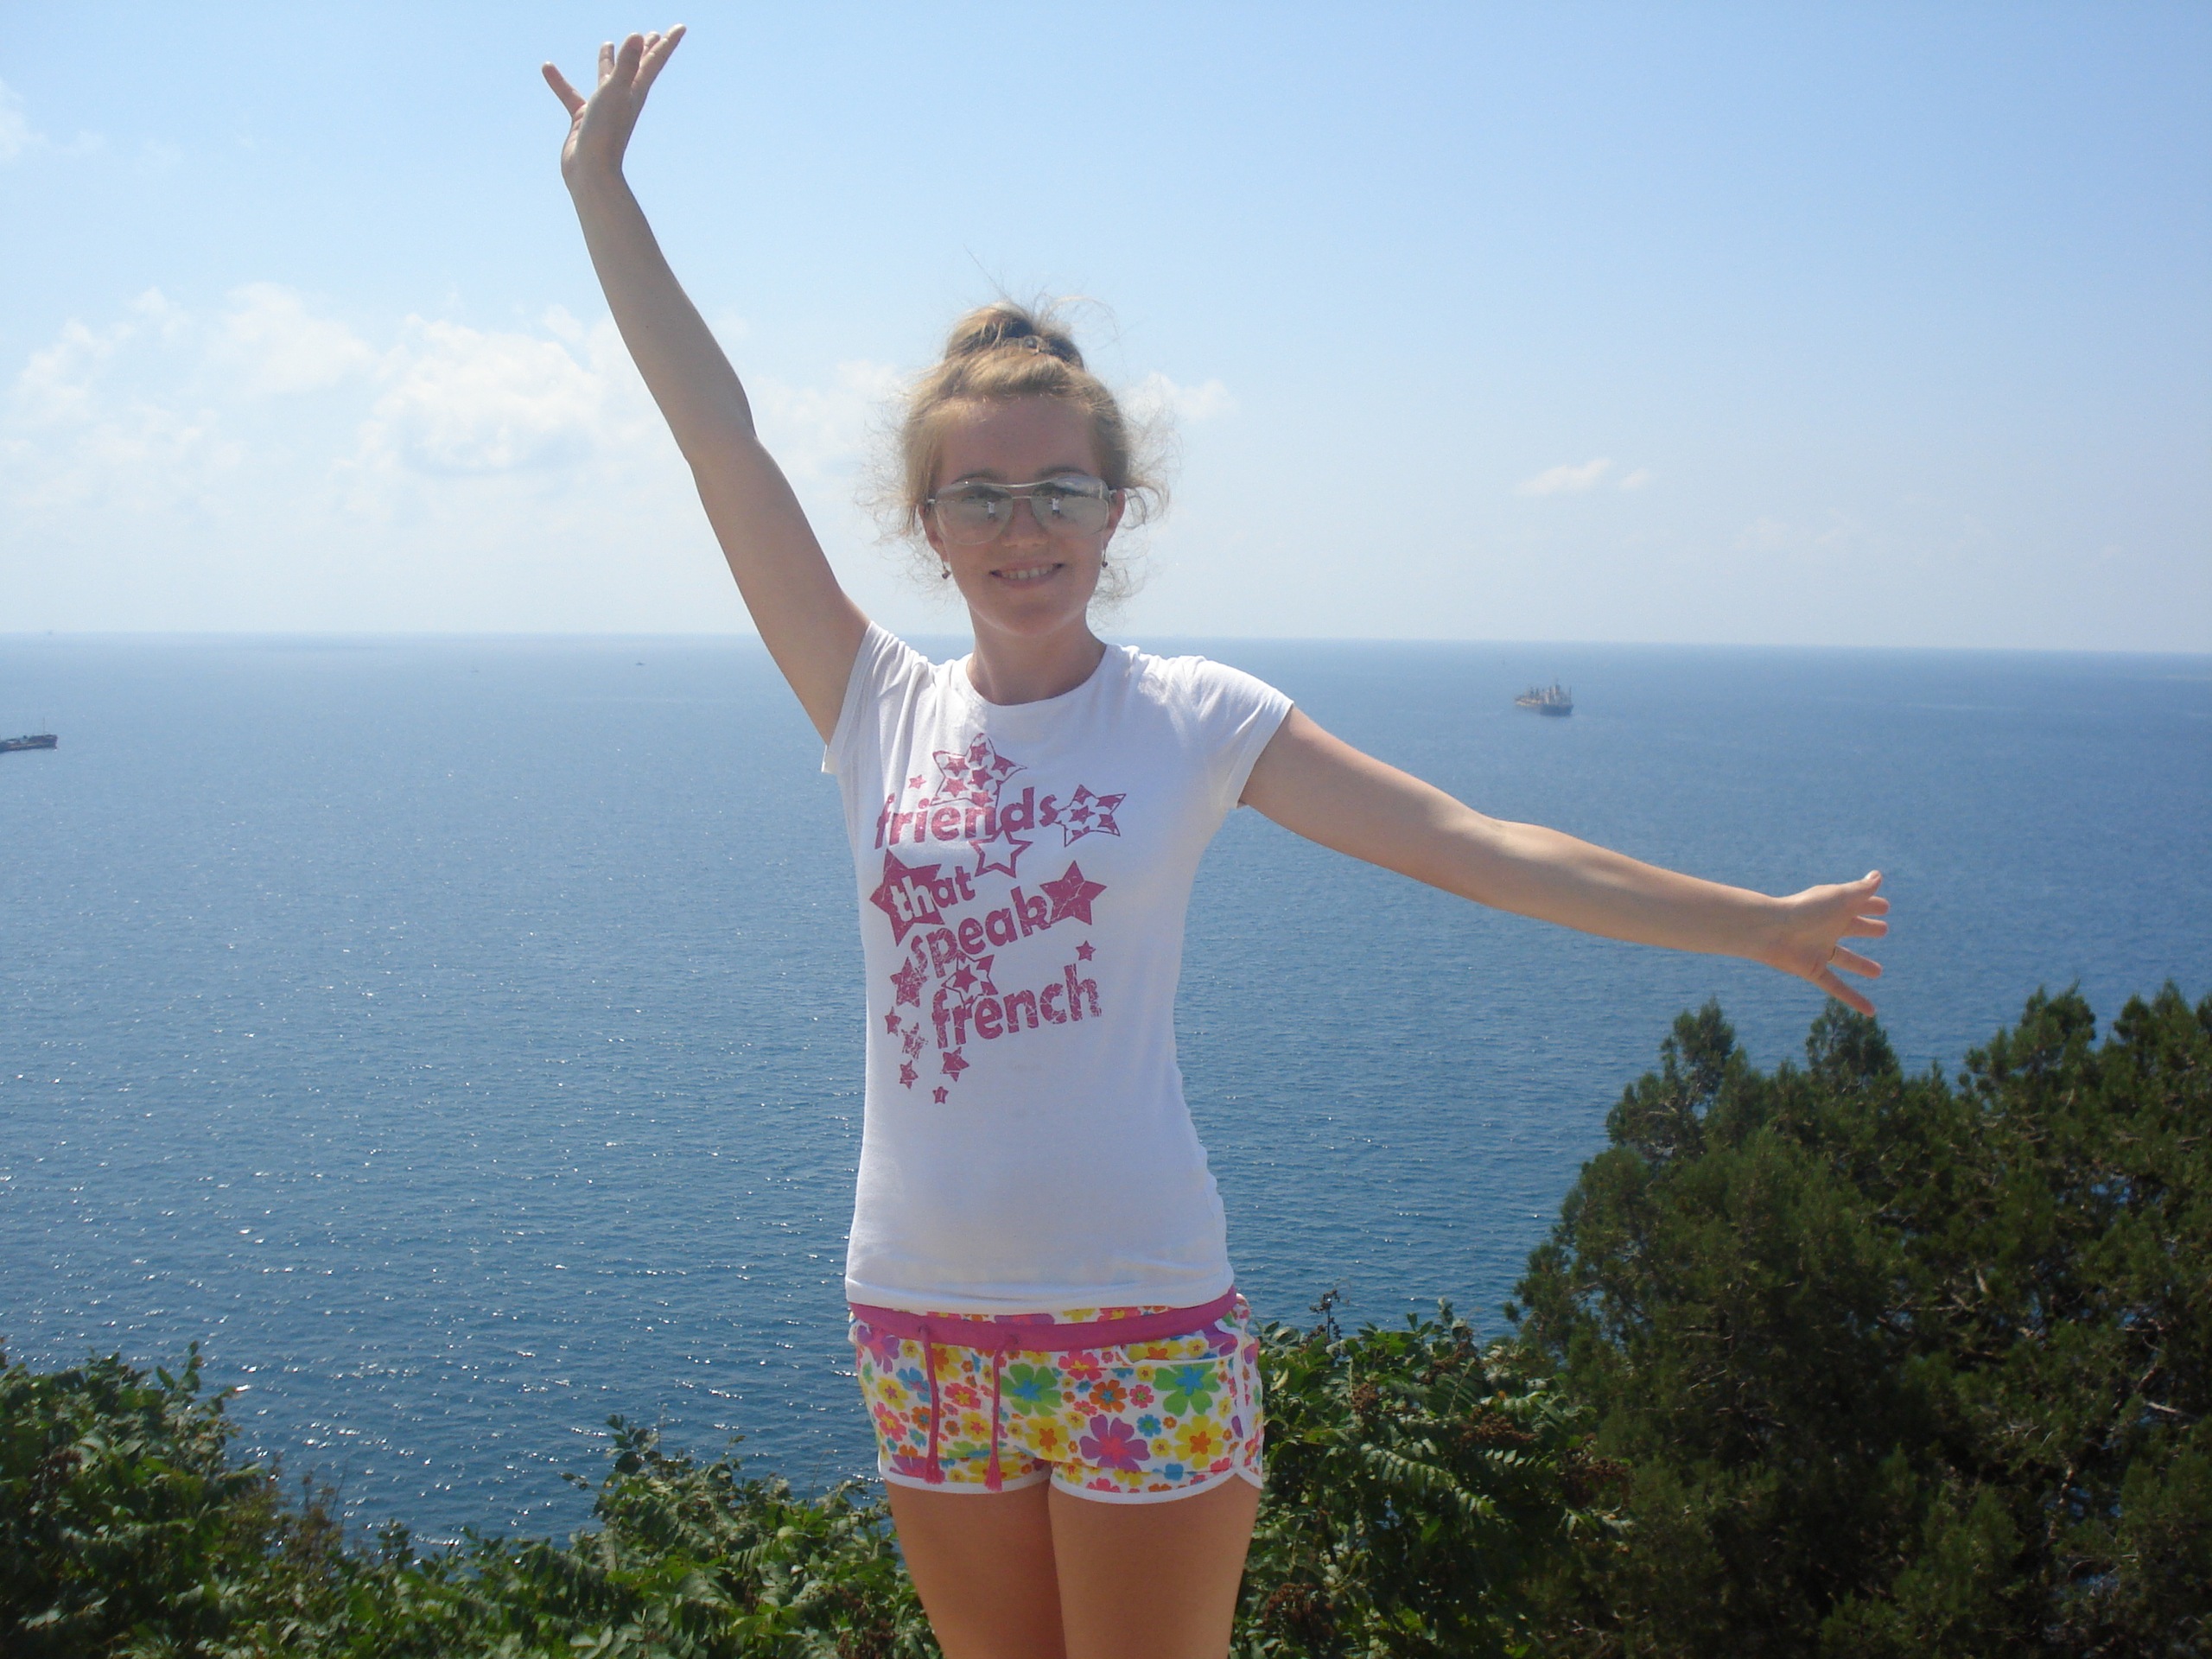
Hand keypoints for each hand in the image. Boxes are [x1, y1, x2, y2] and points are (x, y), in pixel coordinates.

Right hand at [542, 27, 684, 184]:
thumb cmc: (606, 133)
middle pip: (637, 67)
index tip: (680, 27)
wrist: (591, 171)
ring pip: (606, 78)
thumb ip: (626, 63)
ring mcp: (604, 109)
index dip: (667, 42)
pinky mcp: (584, 118)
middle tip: (651, 34)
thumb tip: (638, 35)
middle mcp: (623, 98)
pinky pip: (571, 94)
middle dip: (645, 50)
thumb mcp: (615, 92)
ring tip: (607, 43)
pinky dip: (560, 81)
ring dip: (609, 61)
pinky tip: (547, 68)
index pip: (654, 60)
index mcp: (635, 91)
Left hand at [1761, 871, 1889, 1015]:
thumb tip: (1878, 876)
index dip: (1871, 904)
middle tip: (1883, 929)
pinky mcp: (1813, 969)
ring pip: (1845, 958)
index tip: (1885, 907)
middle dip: (1866, 928)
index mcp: (1833, 909)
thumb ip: (1861, 890)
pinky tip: (1870, 1012)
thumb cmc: (1806, 909)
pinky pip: (1836, 987)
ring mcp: (1819, 950)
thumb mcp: (1839, 897)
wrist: (1772, 930)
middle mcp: (1826, 928)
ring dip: (1861, 965)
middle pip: (1851, 928)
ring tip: (1878, 972)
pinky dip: (1853, 999)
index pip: (1857, 904)